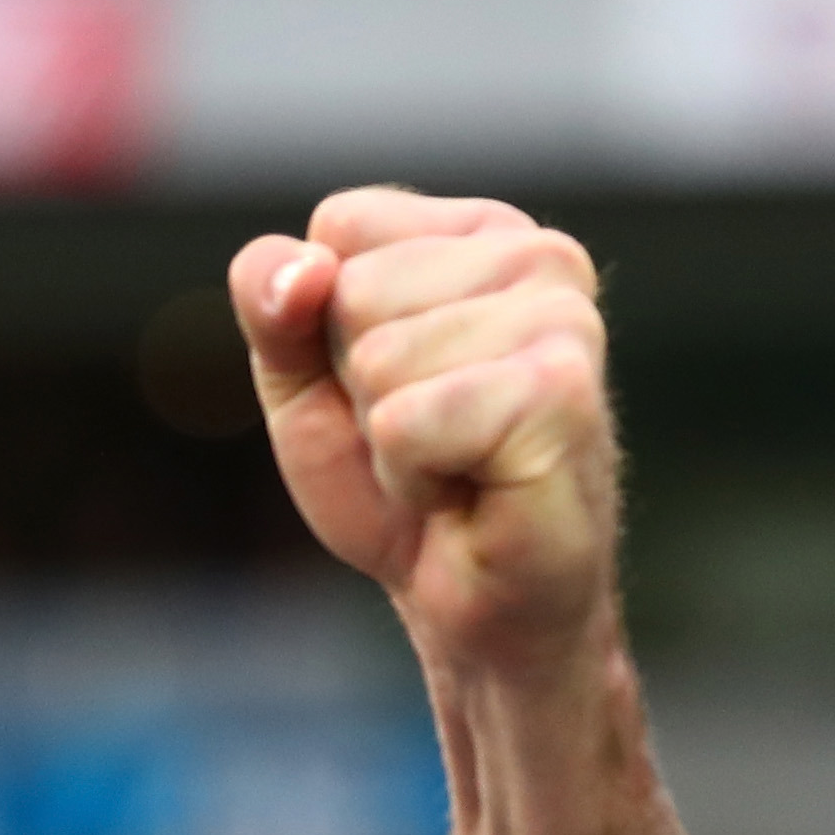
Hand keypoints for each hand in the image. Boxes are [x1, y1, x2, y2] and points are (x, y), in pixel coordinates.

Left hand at [230, 191, 618, 673]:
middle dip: (359, 390)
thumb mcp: (303, 384)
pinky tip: (470, 492)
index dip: (326, 329)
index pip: (340, 226)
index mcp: (482, 231)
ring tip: (452, 465)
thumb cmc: (400, 489)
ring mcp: (561, 319)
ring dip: (391, 442)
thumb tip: (303, 271)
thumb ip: (272, 305)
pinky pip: (406, 423)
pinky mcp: (560, 393)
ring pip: (378, 357)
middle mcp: (537, 256)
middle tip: (426, 440)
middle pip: (353, 291)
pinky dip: (412, 478)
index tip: (389, 388)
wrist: (476, 609)